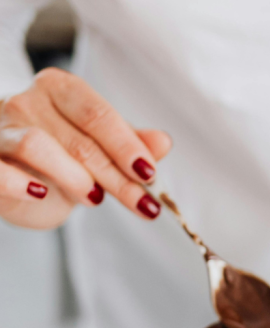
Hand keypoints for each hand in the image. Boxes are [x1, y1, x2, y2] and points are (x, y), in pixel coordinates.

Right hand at [0, 67, 170, 229]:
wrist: (17, 177)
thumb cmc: (64, 158)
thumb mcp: (103, 149)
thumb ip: (131, 145)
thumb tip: (163, 142)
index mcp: (60, 89)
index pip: (98, 114)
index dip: (127, 146)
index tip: (150, 174)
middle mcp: (27, 101)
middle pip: (79, 140)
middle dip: (118, 178)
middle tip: (145, 205)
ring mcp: (1, 128)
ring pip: (37, 146)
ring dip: (75, 178)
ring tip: (94, 198)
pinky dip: (19, 182)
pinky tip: (41, 193)